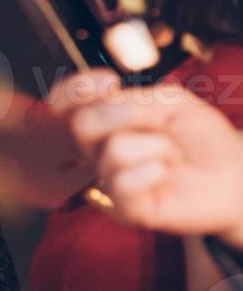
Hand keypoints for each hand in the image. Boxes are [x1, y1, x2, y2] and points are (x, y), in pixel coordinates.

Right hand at [50, 69, 242, 246]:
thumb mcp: (171, 101)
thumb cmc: (204, 138)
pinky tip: (167, 174)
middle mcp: (98, 150)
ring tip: (173, 156)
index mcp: (104, 121)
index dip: (75, 89)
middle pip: (81, 124)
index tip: (109, 81)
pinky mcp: (126, 209)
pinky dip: (153, 172)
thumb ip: (134, 97)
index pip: (63, 103)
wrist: (236, 174)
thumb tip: (110, 103)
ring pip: (114, 151)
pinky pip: (122, 185)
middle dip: (127, 114)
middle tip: (159, 120)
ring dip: (158, 146)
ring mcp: (110, 180)